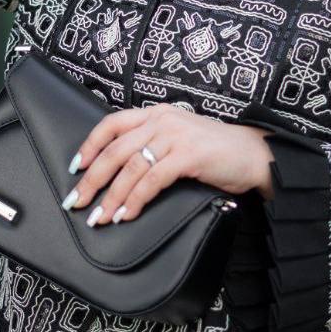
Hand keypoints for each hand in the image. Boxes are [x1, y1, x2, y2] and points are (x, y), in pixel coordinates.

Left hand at [61, 104, 272, 226]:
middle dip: (92, 180)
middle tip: (76, 202)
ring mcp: (175, 136)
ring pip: (130, 168)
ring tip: (100, 217)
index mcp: (157, 114)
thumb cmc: (217, 151)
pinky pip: (152, 180)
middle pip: (115, 150)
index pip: (111, 124)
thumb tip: (120, 170)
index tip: (75, 168)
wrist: (255, 154)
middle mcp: (163, 121)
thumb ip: (154, 144)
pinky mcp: (188, 156)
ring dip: (112, 196)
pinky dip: (136, 200)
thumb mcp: (180, 139)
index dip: (89, 145)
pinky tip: (127, 215)